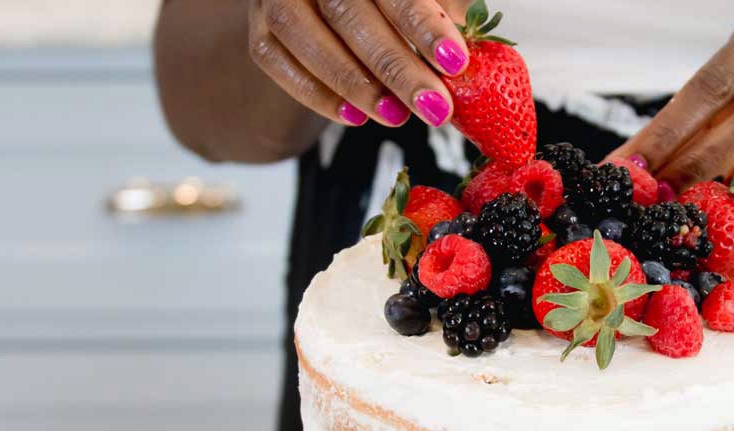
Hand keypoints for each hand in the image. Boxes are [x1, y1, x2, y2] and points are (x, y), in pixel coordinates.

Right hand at [247, 0, 471, 127]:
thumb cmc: (385, 4)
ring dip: (355, 83)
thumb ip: (442, 8)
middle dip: (397, 66)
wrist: (324, 7)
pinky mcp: (258, 28)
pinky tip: (355, 117)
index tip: (455, 61)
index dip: (424, 23)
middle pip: (350, 11)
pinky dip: (316, 94)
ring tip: (396, 116)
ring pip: (304, 34)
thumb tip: (475, 44)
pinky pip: (277, 62)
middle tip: (434, 106)